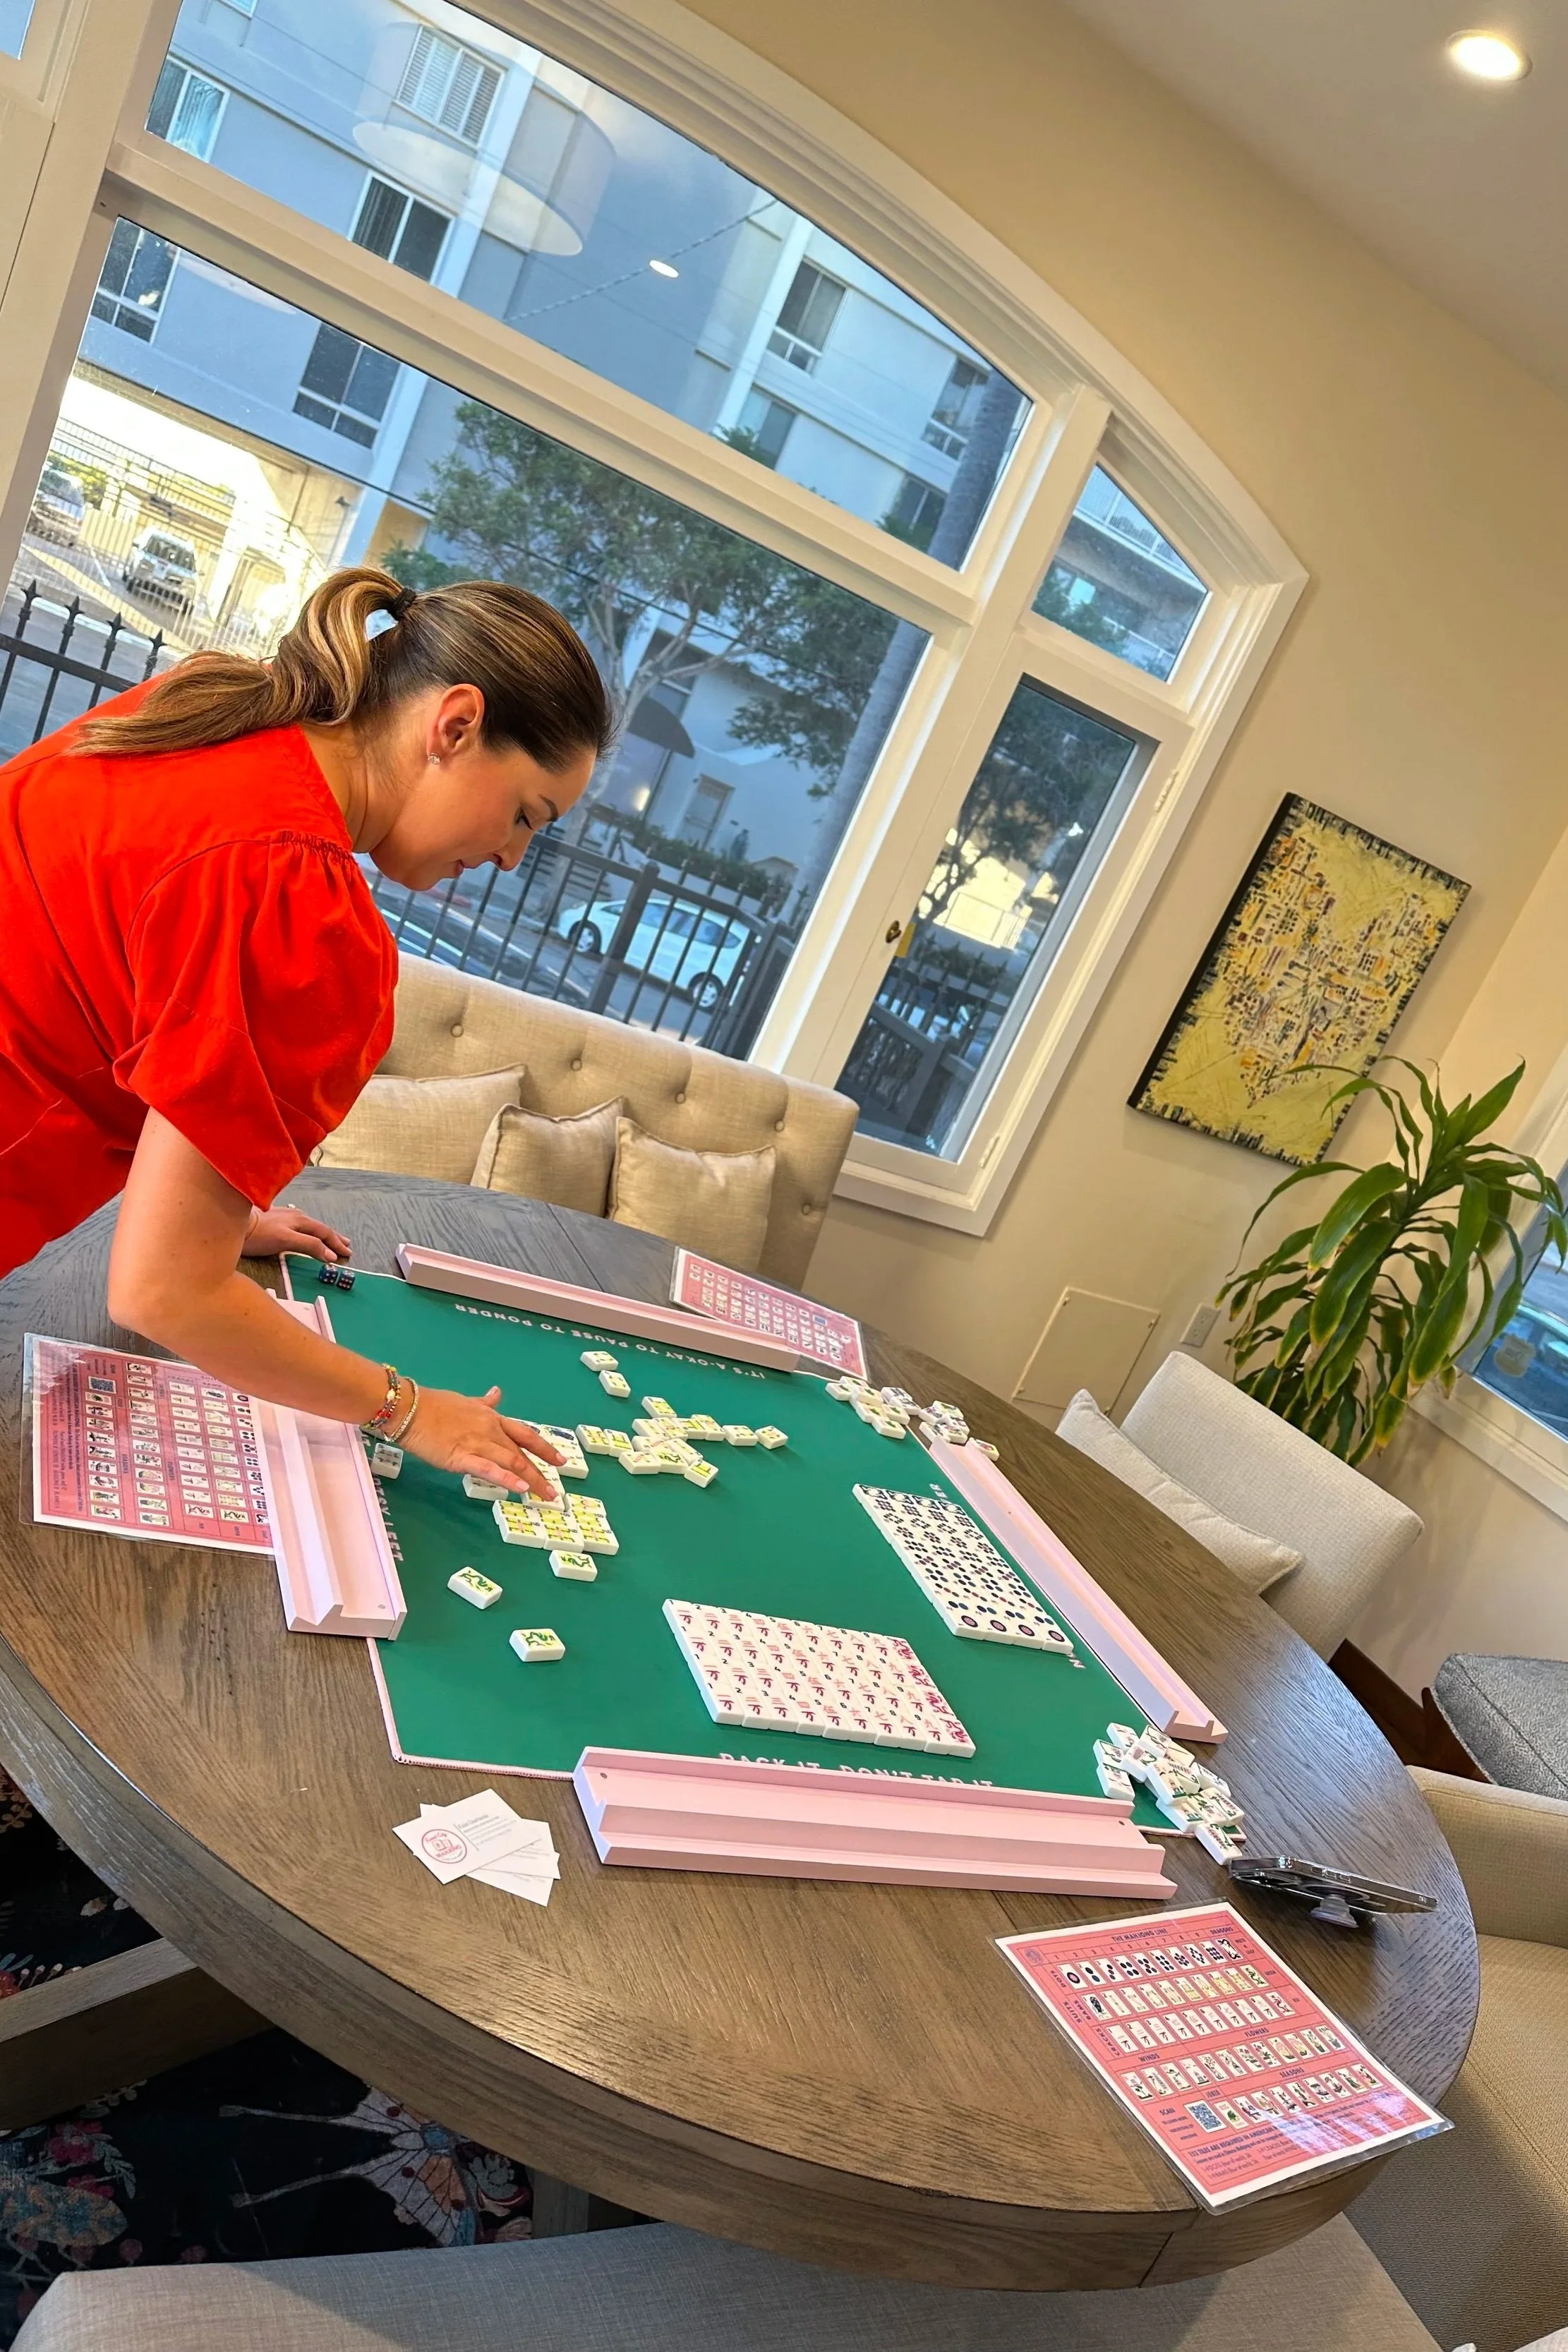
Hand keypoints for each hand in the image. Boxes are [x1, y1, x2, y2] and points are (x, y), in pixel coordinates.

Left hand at [244, 1205, 351, 1262]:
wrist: (233, 1224)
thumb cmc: (258, 1235)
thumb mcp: (286, 1241)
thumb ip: (309, 1246)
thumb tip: (330, 1255)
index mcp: (300, 1221)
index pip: (324, 1234)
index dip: (335, 1245)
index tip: (345, 1255)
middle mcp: (295, 1216)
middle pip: (320, 1228)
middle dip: (334, 1238)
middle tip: (347, 1246)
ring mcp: (284, 1216)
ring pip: (310, 1225)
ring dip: (323, 1233)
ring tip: (331, 1238)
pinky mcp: (274, 1218)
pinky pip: (299, 1224)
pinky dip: (309, 1230)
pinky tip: (305, 1229)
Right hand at [402, 1384, 564, 1499]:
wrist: (409, 1408)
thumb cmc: (434, 1405)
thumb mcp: (465, 1401)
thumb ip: (484, 1402)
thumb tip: (497, 1393)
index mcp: (492, 1418)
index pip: (525, 1434)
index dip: (544, 1449)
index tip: (560, 1461)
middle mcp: (491, 1430)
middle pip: (522, 1453)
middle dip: (541, 1472)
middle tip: (554, 1492)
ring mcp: (478, 1443)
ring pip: (511, 1462)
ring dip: (531, 1480)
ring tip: (544, 1495)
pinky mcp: (461, 1457)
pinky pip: (488, 1469)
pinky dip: (507, 1479)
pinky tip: (519, 1488)